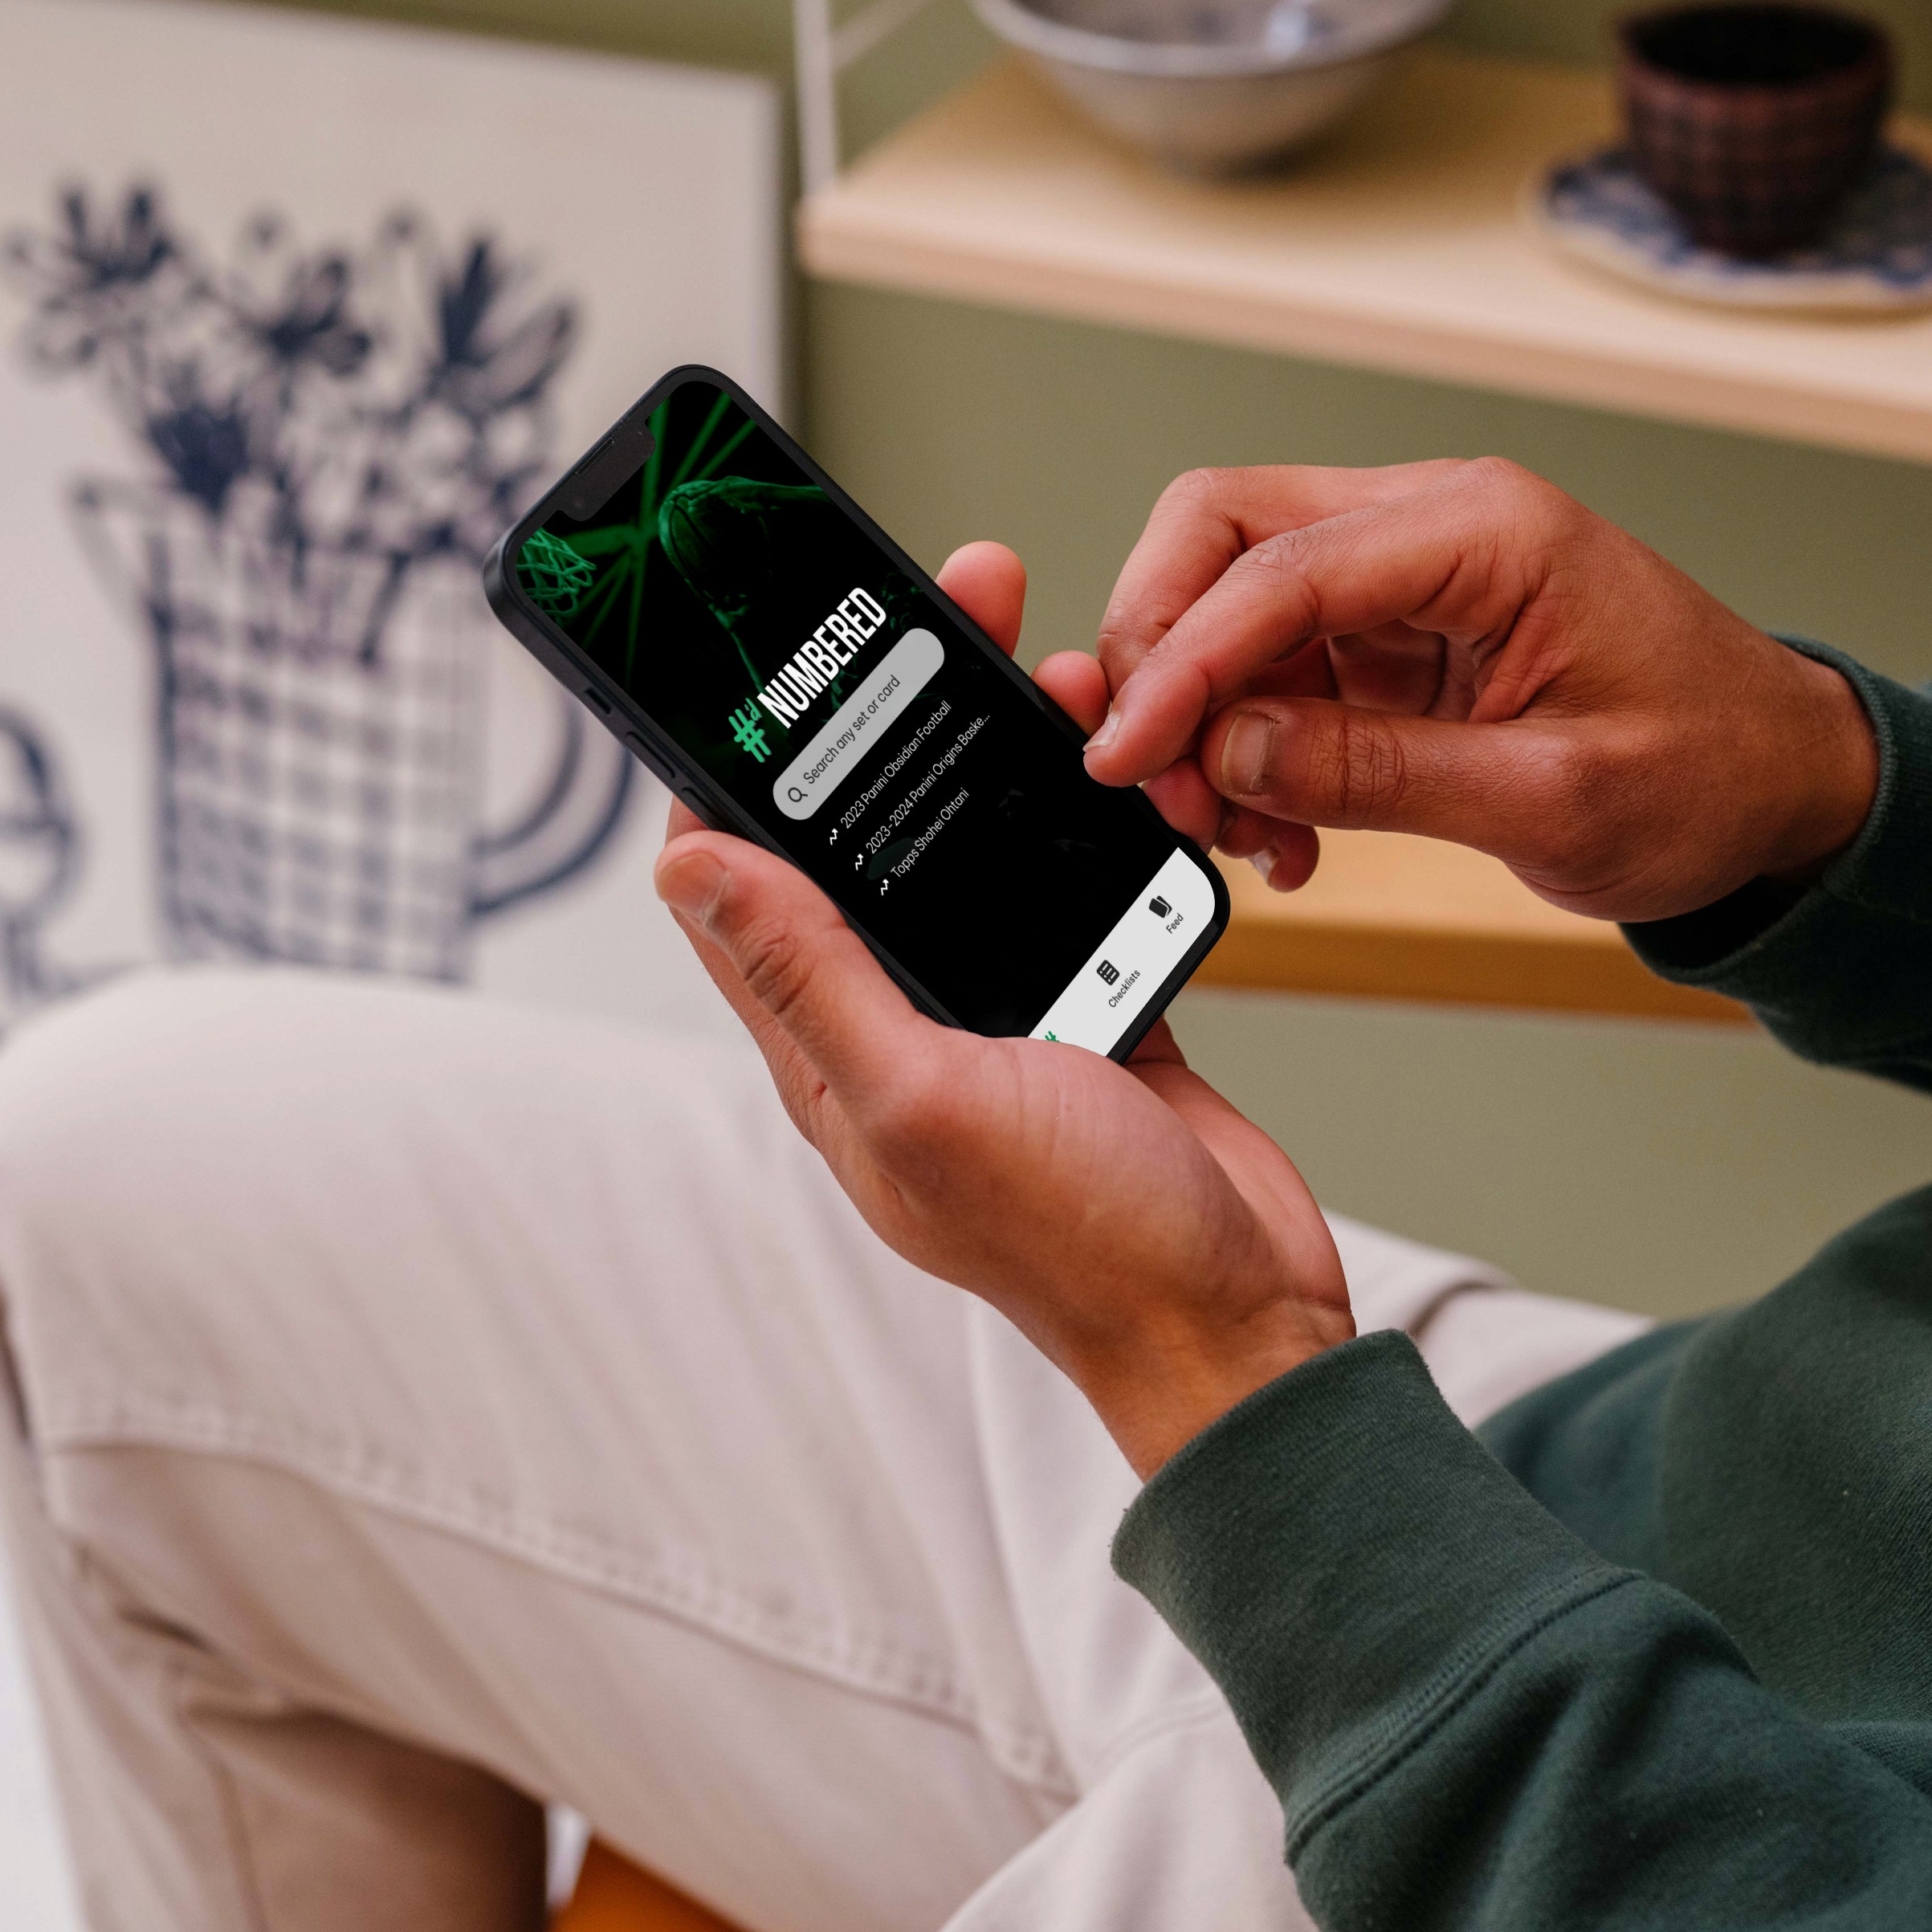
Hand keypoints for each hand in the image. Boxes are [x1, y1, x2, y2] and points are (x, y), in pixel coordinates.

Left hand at [655, 543, 1349, 1476]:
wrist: (1245, 1322)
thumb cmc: (1084, 1245)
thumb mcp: (924, 1099)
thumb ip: (810, 978)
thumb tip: (687, 865)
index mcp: (830, 1054)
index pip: (747, 885)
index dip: (745, 768)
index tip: (773, 661)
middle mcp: (903, 1026)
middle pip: (871, 839)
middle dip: (898, 717)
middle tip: (951, 608)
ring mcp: (1003, 1013)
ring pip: (979, 845)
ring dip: (1008, 750)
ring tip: (1054, 662)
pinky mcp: (1095, 1001)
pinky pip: (1077, 881)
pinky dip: (1095, 814)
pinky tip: (1122, 753)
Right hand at [1080, 459, 1878, 922]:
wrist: (1785, 787)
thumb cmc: (1710, 773)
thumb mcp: (1551, 800)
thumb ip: (1377, 773)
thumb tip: (1223, 755)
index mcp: (1485, 529)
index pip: (1277, 567)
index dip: (1177, 663)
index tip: (1122, 754)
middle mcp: (1434, 522)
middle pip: (1221, 534)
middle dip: (1161, 654)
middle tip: (1153, 780)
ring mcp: (1409, 573)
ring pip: (1231, 600)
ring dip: (1201, 714)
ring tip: (1231, 827)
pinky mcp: (1397, 631)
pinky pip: (1275, 663)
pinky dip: (1246, 743)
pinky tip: (1277, 827)